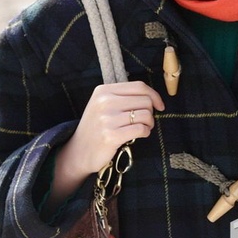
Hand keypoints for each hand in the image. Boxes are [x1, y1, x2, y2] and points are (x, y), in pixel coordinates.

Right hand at [49, 80, 163, 210]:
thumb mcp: (104, 104)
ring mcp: (107, 119)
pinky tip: (140, 135)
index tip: (159, 106)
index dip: (154, 95)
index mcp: (103, 90)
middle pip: (145, 100)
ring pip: (146, 114)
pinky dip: (145, 132)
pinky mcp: (111, 136)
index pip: (139, 86)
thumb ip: (124, 96)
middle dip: (151, 112)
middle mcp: (105, 102)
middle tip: (145, 121)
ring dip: (149, 123)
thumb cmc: (97, 126)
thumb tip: (153, 97)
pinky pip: (141, 129)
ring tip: (142, 128)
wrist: (78, 152)